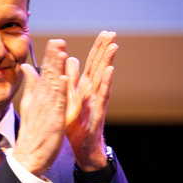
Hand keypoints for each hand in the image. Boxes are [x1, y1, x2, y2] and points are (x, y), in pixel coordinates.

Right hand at [13, 39, 70, 176]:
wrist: (29, 157)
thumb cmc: (33, 132)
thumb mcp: (30, 105)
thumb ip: (31, 86)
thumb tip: (27, 67)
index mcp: (39, 96)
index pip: (45, 72)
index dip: (51, 56)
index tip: (56, 41)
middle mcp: (42, 100)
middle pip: (48, 74)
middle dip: (53, 56)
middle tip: (58, 39)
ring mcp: (47, 110)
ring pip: (53, 85)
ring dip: (57, 68)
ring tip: (62, 52)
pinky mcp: (53, 121)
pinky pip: (57, 104)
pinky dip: (60, 91)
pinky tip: (64, 79)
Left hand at [65, 31, 116, 181]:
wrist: (83, 149)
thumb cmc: (77, 125)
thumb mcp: (69, 98)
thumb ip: (69, 79)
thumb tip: (69, 59)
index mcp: (85, 88)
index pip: (92, 64)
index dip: (98, 49)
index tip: (104, 33)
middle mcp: (94, 93)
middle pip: (100, 67)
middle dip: (105, 50)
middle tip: (112, 33)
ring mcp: (97, 103)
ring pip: (103, 79)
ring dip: (108, 62)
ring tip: (113, 46)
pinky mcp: (97, 114)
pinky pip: (102, 97)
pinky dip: (106, 83)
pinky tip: (110, 71)